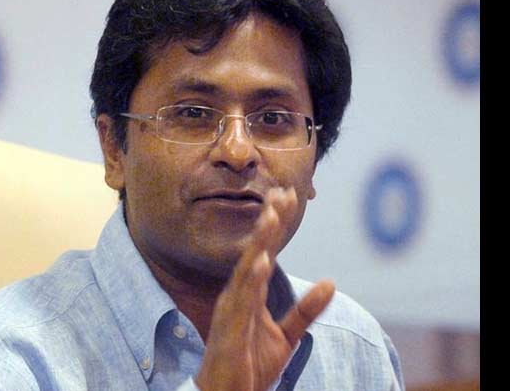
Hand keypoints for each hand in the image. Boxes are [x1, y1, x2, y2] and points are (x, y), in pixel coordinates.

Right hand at [194, 187, 334, 390]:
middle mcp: (238, 296)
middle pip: (255, 252)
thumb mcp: (286, 336)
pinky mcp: (228, 330)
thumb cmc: (250, 365)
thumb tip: (330, 282)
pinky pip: (240, 302)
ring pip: (246, 270)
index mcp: (251, 294)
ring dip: (259, 243)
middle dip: (268, 223)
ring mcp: (232, 311)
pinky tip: (260, 261)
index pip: (265, 251)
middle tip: (281, 193)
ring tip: (271, 217)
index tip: (289, 196)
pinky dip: (250, 280)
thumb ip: (307, 310)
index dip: (276, 224)